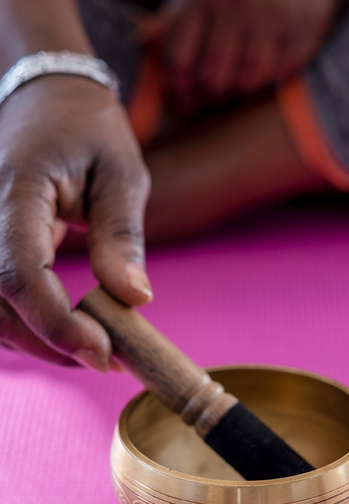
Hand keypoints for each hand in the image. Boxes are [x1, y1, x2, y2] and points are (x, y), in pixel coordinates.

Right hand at [0, 75, 151, 369]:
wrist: (45, 99)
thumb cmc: (87, 129)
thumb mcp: (121, 172)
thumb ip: (122, 236)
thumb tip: (134, 298)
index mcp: (13, 191)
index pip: (19, 273)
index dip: (57, 324)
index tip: (104, 353)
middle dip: (52, 344)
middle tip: (109, 359)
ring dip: (38, 341)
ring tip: (94, 346)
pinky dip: (26, 325)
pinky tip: (66, 329)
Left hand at [161, 0, 338, 104]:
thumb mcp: (207, 0)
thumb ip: (176, 23)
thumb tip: (145, 40)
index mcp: (204, 0)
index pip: (178, 60)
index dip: (178, 90)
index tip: (184, 99)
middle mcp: (236, 6)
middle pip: (211, 80)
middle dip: (210, 96)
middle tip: (215, 94)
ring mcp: (271, 19)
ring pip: (246, 84)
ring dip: (242, 91)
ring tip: (242, 81)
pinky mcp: (302, 31)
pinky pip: (278, 77)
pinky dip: (272, 80)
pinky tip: (270, 69)